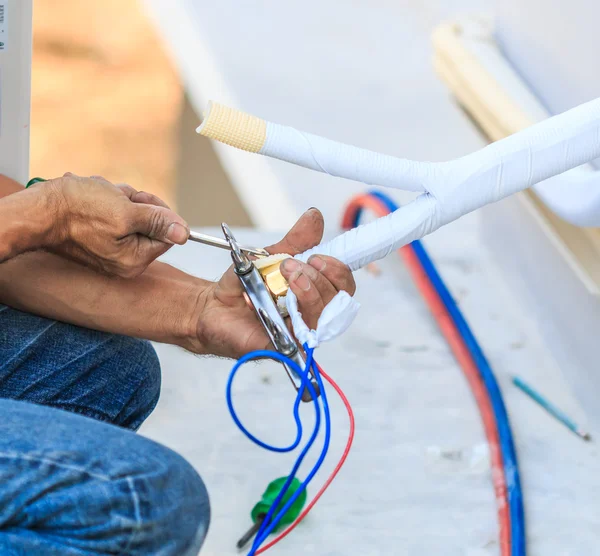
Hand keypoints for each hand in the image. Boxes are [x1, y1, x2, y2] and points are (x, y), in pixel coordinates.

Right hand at [39, 173, 189, 277]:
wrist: (40, 210)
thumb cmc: (78, 210)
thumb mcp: (127, 212)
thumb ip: (159, 223)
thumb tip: (185, 234)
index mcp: (135, 260)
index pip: (168, 234)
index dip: (159, 212)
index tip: (141, 203)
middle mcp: (126, 262)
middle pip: (152, 225)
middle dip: (137, 205)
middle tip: (116, 201)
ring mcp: (113, 252)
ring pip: (135, 217)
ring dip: (123, 201)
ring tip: (101, 200)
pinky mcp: (102, 241)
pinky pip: (119, 217)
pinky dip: (110, 204)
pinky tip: (94, 202)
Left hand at [196, 208, 355, 358]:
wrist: (212, 305)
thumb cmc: (244, 284)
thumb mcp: (271, 255)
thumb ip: (296, 240)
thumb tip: (315, 216)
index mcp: (316, 291)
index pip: (344, 285)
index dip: (339, 270)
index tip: (316, 257)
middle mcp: (314, 313)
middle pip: (338, 300)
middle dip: (317, 277)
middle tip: (290, 265)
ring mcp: (301, 332)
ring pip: (323, 316)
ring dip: (308, 291)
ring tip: (286, 276)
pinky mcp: (286, 346)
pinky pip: (302, 335)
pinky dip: (293, 315)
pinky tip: (280, 302)